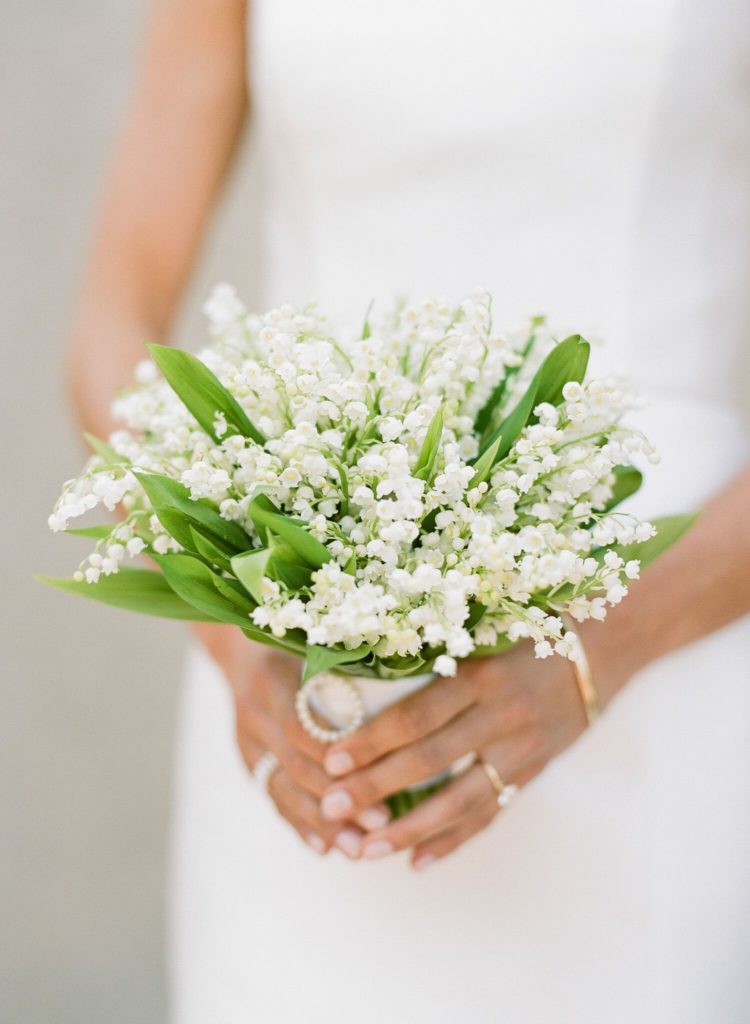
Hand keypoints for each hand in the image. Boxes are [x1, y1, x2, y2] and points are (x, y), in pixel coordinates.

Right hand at [193, 624, 390, 857]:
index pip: (304, 731)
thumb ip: (353, 651)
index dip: (340, 762)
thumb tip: (422, 665)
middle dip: (339, 801)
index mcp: (272, 678)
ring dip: (322, 824)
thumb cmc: (294, 627)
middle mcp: (254, 712)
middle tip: (383, 825)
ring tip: (360, 850)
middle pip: (296, 767)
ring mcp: (247, 738)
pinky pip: (271, 794)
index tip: (380, 783)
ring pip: (282, 790)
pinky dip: (298, 823)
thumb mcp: (316, 632)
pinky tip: (325, 848)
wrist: (236, 638)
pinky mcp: (248, 756)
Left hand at [319, 628, 626, 868]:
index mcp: (479, 674)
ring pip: (459, 799)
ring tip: (366, 849)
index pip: (416, 714)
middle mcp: (500, 714)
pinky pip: (490, 814)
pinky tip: (417, 861)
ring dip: (410, 828)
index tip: (330, 760)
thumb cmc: (526, 631)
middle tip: (331, 808)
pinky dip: (452, 840)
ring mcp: (520, 748)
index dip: (371, 740)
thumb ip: (433, 656)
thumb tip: (358, 677)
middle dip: (375, 787)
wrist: (601, 650)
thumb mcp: (481, 634)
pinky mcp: (533, 771)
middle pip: (429, 759)